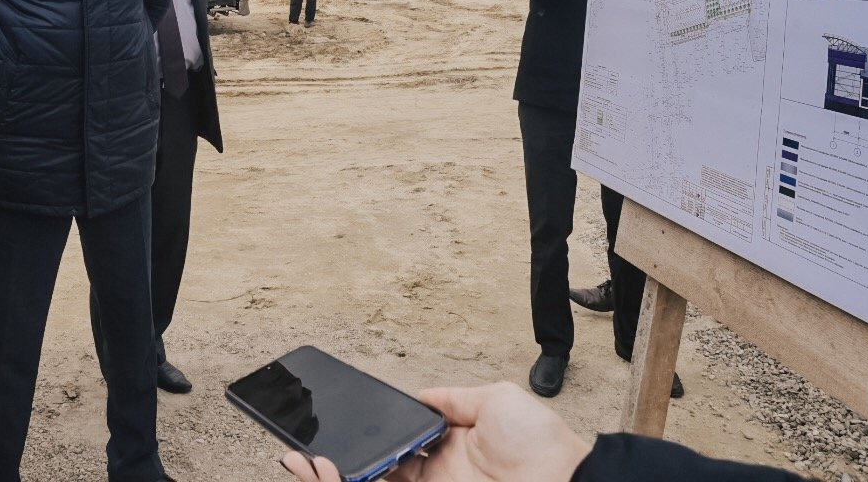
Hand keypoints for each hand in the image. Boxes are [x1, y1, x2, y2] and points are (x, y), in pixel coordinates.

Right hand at [280, 382, 591, 481]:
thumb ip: (454, 399)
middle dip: (329, 470)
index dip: (357, 446)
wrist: (571, 480)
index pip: (389, 452)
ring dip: (331, 480)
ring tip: (300, 464)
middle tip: (297, 456)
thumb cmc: (544, 445)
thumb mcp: (496, 402)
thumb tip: (421, 395)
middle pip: (370, 477)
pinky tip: (328, 474)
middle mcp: (432, 480)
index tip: (329, 434)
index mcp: (443, 455)